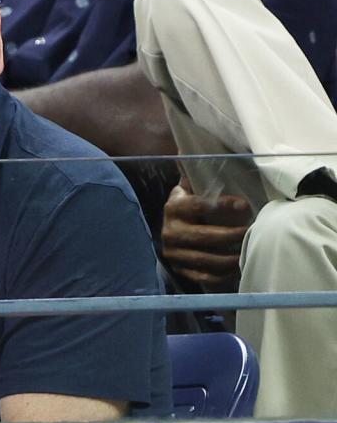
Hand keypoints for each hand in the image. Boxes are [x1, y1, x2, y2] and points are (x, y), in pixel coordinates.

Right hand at [161, 177, 251, 292]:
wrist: (171, 231)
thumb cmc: (189, 206)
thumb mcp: (188, 188)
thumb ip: (192, 171)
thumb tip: (187, 145)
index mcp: (174, 207)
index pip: (198, 206)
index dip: (222, 205)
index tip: (245, 205)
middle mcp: (169, 231)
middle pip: (204, 237)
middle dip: (232, 236)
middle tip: (252, 231)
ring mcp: (174, 253)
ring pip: (206, 260)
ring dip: (231, 258)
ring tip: (249, 251)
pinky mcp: (180, 270)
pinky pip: (204, 277)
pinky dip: (223, 275)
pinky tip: (238, 268)